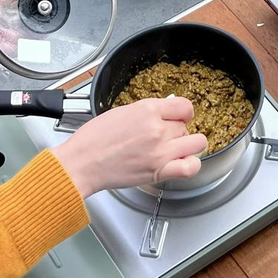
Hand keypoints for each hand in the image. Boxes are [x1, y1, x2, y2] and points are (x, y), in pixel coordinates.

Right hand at [51, 96, 207, 196]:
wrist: (81, 164)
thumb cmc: (93, 140)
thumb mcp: (121, 112)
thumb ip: (147, 111)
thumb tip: (165, 112)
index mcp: (147, 109)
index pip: (185, 106)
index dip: (182, 113)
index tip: (177, 118)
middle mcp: (157, 129)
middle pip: (186, 126)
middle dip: (176, 131)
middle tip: (163, 137)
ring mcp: (160, 151)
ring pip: (196, 143)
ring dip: (188, 145)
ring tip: (176, 149)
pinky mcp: (158, 171)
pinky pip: (190, 167)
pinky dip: (191, 164)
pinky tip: (181, 162)